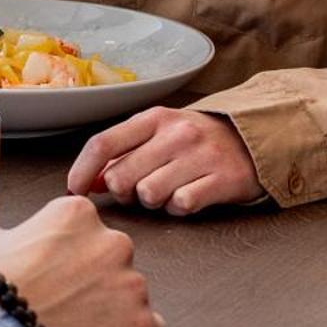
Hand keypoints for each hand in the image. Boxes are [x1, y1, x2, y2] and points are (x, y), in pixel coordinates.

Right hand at [0, 195, 162, 326]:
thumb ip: (15, 233)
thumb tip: (15, 242)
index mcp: (78, 214)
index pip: (85, 227)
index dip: (66, 249)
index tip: (53, 266)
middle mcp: (114, 242)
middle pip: (113, 256)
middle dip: (94, 275)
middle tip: (65, 297)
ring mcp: (132, 286)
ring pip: (131, 293)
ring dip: (111, 306)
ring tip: (78, 324)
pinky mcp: (142, 326)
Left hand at [67, 106, 262, 215]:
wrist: (253, 139)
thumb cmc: (194, 140)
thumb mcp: (158, 135)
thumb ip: (123, 154)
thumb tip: (90, 181)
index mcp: (153, 118)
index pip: (103, 143)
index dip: (82, 170)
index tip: (74, 190)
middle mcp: (175, 134)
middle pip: (122, 176)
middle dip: (122, 192)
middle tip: (137, 190)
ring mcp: (200, 156)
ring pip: (148, 194)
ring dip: (152, 201)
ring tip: (166, 191)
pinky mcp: (223, 179)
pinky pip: (181, 205)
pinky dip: (178, 207)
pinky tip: (187, 197)